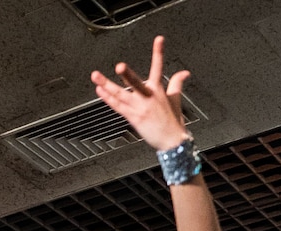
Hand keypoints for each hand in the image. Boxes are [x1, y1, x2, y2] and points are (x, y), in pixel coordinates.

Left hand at [90, 36, 191, 153]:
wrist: (172, 142)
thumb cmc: (173, 121)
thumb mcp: (176, 99)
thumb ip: (177, 83)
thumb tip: (185, 72)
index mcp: (158, 90)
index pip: (158, 67)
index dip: (159, 52)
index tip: (159, 39)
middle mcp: (148, 97)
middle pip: (136, 83)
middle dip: (128, 74)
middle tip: (119, 66)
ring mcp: (140, 108)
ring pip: (120, 94)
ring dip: (107, 85)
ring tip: (96, 76)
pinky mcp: (134, 118)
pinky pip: (118, 107)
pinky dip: (108, 99)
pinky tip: (100, 91)